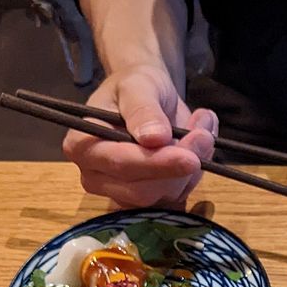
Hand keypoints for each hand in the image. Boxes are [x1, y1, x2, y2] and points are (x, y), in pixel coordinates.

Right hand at [63, 64, 217, 207]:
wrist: (146, 97)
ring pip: (163, 197)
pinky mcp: (146, 201)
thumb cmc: (134, 87)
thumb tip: (154, 137)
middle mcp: (95, 176)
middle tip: (204, 135)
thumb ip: (143, 109)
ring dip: (192, 170)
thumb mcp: (138, 84)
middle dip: (178, 167)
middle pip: (143, 190)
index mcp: (82, 146)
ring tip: (201, 130)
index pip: (120, 164)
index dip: (156, 163)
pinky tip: (198, 148)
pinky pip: (176, 199)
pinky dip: (194, 176)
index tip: (189, 157)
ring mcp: (120, 193)